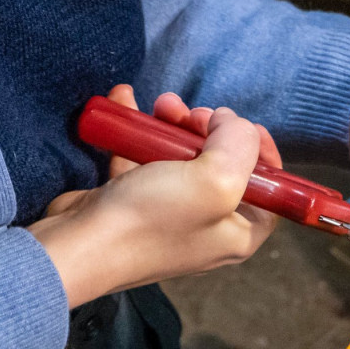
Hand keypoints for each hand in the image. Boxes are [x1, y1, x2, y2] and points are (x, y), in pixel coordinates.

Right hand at [28, 85, 280, 308]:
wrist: (78, 245)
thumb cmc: (154, 218)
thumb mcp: (216, 179)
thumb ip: (240, 144)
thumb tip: (232, 123)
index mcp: (239, 234)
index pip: (271, 192)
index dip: (264, 154)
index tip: (245, 124)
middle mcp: (208, 229)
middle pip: (225, 168)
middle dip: (210, 131)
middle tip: (194, 113)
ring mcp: (170, 217)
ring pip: (183, 160)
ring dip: (173, 126)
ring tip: (160, 105)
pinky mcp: (134, 204)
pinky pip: (144, 161)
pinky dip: (139, 134)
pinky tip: (127, 103)